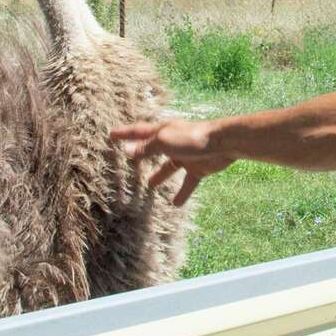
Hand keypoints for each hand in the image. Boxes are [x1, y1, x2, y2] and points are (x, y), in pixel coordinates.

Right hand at [111, 118, 232, 205]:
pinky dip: (182, 193)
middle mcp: (173, 142)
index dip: (124, 133)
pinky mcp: (198, 168)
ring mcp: (185, 155)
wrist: (223, 143)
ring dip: (159, 175)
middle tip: (129, 158)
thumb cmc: (192, 138)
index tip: (111, 134)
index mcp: (163, 131)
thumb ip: (146, 148)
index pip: (138, 132)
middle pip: (152, 148)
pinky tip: (176, 204)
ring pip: (169, 167)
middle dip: (141, 153)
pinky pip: (188, 183)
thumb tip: (127, 151)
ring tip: (150, 185)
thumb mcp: (164, 142)